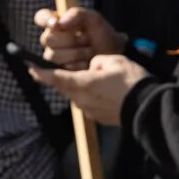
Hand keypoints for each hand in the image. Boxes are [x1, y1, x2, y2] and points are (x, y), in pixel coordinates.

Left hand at [32, 53, 147, 126]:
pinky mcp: (97, 117)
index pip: (55, 78)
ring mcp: (88, 110)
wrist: (148, 109)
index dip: (41, 72)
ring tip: (102, 80)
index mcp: (83, 84)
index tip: (29, 67)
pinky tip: (107, 92)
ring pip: (77, 94)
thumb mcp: (114, 61)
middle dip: (64, 77)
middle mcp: (81, 99)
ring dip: (81, 86)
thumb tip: (92, 68)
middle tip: (65, 69)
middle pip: (65, 86)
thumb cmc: (132, 82)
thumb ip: (96, 62)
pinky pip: (88, 103)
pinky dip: (92, 96)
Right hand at [33, 6, 124, 71]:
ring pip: (53, 54)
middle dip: (69, 39)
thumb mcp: (94, 19)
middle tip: (87, 39)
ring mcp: (54, 55)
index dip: (45, 20)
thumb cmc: (102, 35)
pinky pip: (60, 67)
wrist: (114, 55)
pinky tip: (87, 62)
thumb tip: (59, 23)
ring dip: (76, 52)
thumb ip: (77, 14)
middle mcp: (52, 39)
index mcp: (58, 23)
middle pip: (46, 39)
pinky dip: (78, 64)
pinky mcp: (59, 71)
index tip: (56, 24)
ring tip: (90, 50)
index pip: (41, 17)